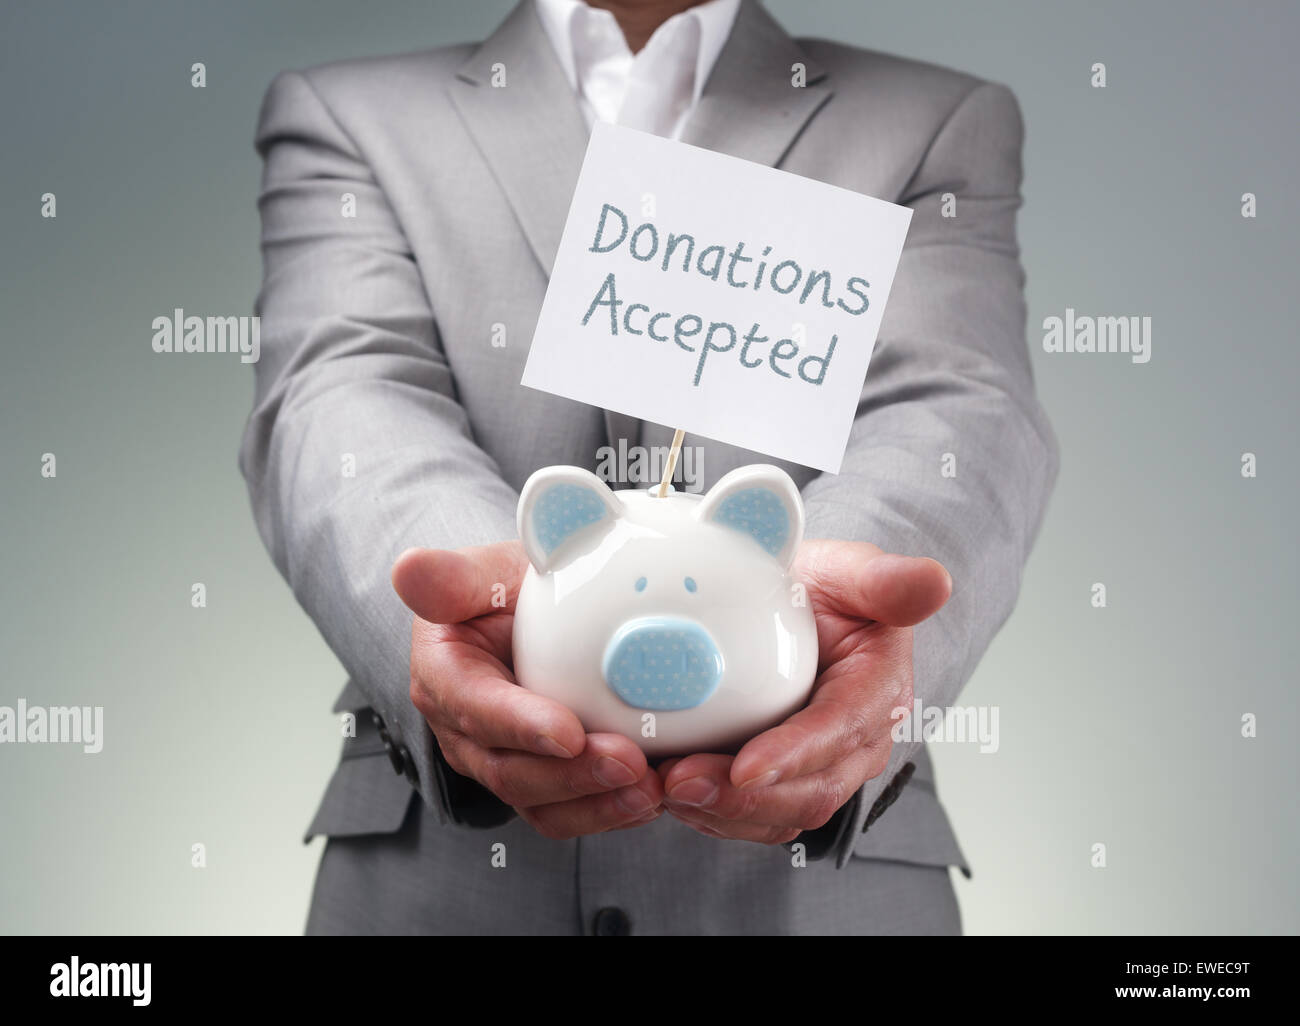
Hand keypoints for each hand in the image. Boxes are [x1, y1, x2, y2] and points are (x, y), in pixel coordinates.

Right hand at [392, 542, 663, 838]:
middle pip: (509, 770)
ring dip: (597, 804)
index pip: (475, 707)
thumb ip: (452, 575)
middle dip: (571, 776)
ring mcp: (501, 761)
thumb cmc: (504, 592)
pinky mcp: (539, 780)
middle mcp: (465, 730)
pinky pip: (569, 810)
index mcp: (444, 674)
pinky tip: (654, 796)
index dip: (520, 724)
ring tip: (649, 790)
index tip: (569, 732)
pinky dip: (611, 810)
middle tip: (629, 763)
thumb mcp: (484, 571)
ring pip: (541, 802)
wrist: (523, 616)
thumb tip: (409, 569)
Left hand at [658, 540, 950, 843]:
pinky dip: (708, 813)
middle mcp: (854, 744)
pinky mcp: (782, 783)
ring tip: (663, 790)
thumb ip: (888, 579)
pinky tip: (665, 793)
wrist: (806, 612)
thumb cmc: (829, 592)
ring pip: (776, 814)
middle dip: (744, 798)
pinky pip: (750, 816)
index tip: (746, 766)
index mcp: (877, 691)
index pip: (840, 730)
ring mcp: (818, 769)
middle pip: (808, 791)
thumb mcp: (854, 571)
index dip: (794, 754)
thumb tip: (934, 581)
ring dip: (718, 813)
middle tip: (681, 782)